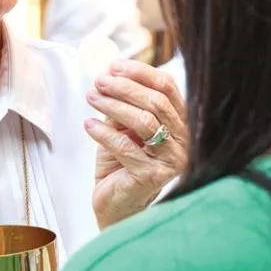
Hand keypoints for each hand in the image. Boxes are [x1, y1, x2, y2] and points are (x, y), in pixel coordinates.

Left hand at [86, 60, 188, 228]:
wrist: (117, 204)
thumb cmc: (121, 163)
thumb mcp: (122, 127)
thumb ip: (123, 103)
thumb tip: (109, 74)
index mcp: (180, 123)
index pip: (167, 88)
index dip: (140, 72)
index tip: (113, 66)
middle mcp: (182, 141)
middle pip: (156, 102)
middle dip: (124, 87)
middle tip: (98, 81)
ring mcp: (170, 160)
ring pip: (144, 122)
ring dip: (113, 105)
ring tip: (91, 98)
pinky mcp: (151, 177)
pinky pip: (125, 147)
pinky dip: (104, 132)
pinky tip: (88, 124)